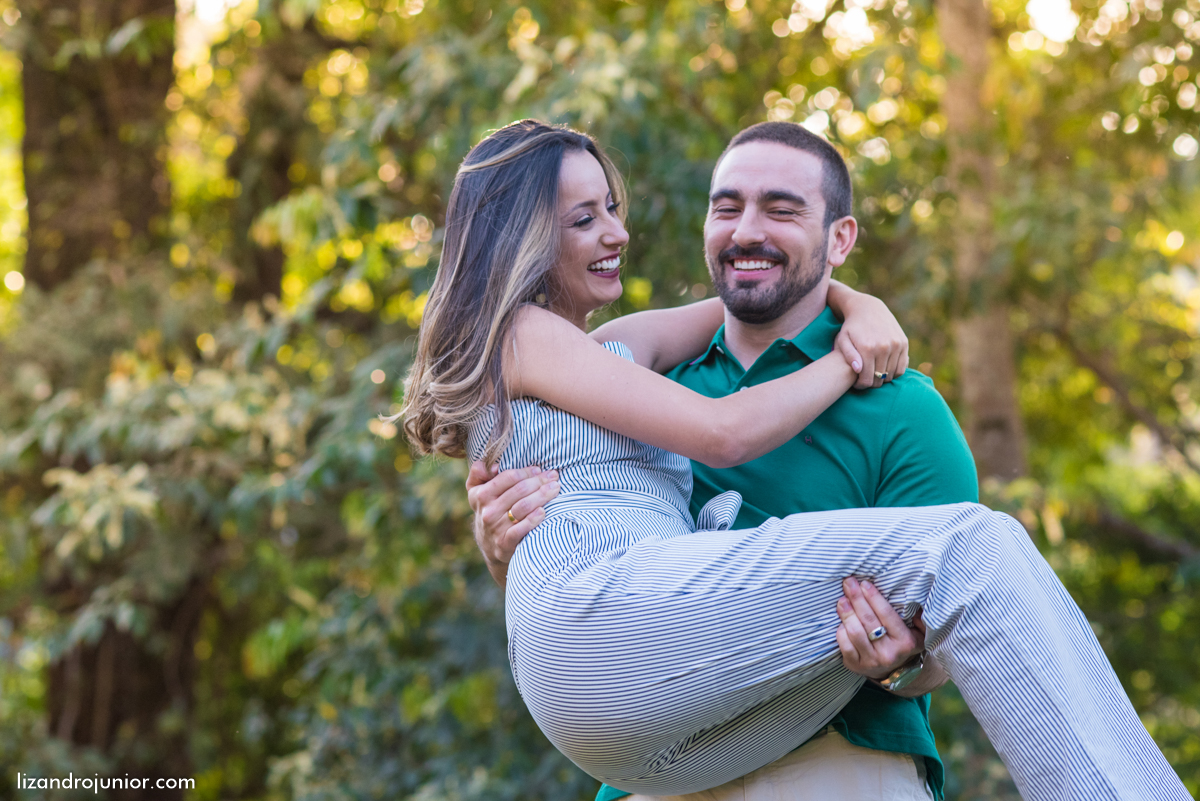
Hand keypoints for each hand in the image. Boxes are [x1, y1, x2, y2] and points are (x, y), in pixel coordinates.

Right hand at [465, 461, 559, 588]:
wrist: (488, 544)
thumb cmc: (489, 509)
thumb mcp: (476, 490)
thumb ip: (478, 473)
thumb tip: (493, 466)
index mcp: (481, 494)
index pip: (509, 477)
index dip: (527, 472)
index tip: (539, 470)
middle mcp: (488, 511)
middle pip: (520, 490)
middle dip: (539, 481)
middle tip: (554, 477)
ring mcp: (496, 527)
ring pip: (523, 507)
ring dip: (542, 496)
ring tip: (555, 489)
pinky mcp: (505, 542)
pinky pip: (521, 529)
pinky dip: (534, 519)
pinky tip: (544, 512)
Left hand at [833, 295, 907, 389]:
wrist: (868, 308)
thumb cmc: (851, 327)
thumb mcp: (843, 339)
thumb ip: (848, 355)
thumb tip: (858, 370)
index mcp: (868, 348)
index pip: (867, 379)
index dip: (861, 385)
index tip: (856, 384)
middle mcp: (884, 347)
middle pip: (880, 379)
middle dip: (871, 382)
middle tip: (865, 379)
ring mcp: (896, 344)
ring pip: (892, 375)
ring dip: (883, 378)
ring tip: (873, 373)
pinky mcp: (904, 342)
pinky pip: (902, 367)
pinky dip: (894, 372)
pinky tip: (884, 368)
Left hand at [835, 576, 923, 680]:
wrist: (896, 673)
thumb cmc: (903, 644)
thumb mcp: (919, 632)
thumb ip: (919, 616)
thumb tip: (913, 598)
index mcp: (906, 642)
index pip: (887, 614)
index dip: (874, 597)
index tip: (864, 583)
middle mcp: (889, 653)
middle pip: (868, 620)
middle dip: (856, 598)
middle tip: (848, 583)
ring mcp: (871, 661)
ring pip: (855, 632)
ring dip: (846, 613)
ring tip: (842, 600)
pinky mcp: (855, 665)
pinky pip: (844, 645)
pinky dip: (841, 630)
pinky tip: (842, 621)